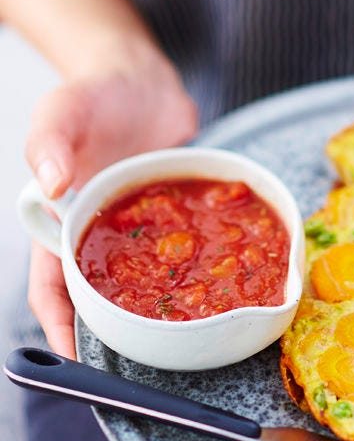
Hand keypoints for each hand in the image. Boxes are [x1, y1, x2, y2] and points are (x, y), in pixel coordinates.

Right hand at [25, 38, 197, 357]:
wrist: (140, 77)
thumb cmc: (93, 92)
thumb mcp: (64, 109)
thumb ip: (49, 141)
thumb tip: (48, 183)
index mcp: (60, 220)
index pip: (51, 288)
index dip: (60, 328)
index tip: (76, 362)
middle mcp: (97, 233)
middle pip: (99, 297)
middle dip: (115, 331)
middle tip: (144, 362)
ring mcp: (136, 229)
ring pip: (143, 282)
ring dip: (159, 309)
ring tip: (187, 335)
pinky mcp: (170, 220)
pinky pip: (181, 253)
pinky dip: (194, 273)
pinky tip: (216, 290)